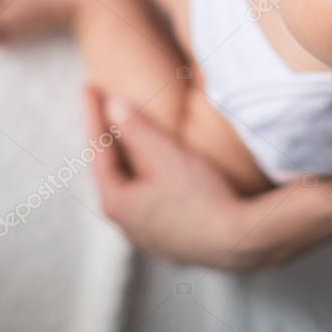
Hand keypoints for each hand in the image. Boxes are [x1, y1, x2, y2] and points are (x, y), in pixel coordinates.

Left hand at [84, 85, 266, 269]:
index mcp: (117, 203)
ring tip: (132, 141)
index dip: (94, 116)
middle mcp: (128, 226)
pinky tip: (164, 177)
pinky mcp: (175, 244)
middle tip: (106, 111)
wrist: (241, 240)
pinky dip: (152, 184)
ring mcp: (152, 239)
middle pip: (113, 173)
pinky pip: (154, 207)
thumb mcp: (164, 153)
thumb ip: (135, 127)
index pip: (98, 151)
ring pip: (134, 193)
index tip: (90, 87)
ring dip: (132, 164)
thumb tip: (112, 105)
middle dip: (110, 141)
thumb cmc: (201, 196)